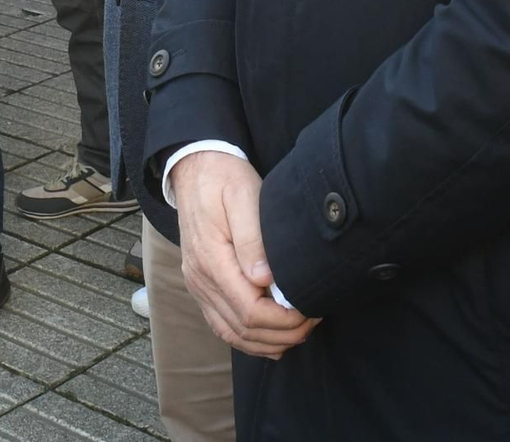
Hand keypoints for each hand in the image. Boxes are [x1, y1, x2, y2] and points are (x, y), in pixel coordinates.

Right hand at [172, 151, 320, 358]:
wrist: (196, 169)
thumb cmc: (224, 179)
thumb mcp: (242, 195)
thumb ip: (251, 237)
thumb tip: (264, 278)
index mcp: (211, 259)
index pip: (249, 310)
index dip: (284, 321)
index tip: (311, 310)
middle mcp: (200, 279)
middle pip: (243, 328)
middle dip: (283, 334)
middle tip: (313, 320)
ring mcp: (198, 285)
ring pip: (232, 333)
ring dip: (267, 342)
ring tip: (299, 331)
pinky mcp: (201, 285)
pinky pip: (222, 325)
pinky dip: (248, 339)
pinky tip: (272, 339)